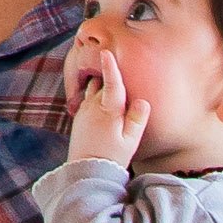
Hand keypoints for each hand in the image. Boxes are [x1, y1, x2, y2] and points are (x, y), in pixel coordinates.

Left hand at [67, 37, 146, 166]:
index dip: (110, 68)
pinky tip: (104, 107)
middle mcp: (93, 106)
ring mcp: (84, 110)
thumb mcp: (130, 141)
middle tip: (119, 73)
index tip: (107, 53)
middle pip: (101, 83)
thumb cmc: (113, 156)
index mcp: (108, 110)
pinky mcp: (79, 116)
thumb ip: (137, 120)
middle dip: (108, 76)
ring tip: (111, 88)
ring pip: (92, 89)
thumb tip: (143, 101)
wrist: (86, 169)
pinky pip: (87, 99)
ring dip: (100, 86)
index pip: (111, 84)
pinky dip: (95, 96)